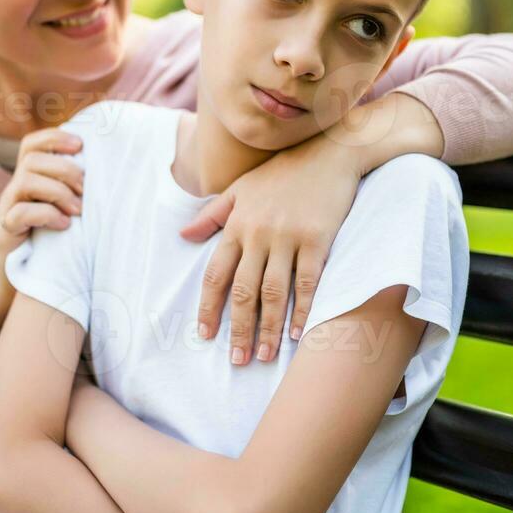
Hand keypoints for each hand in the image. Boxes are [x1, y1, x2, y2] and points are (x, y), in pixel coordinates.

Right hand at [0, 127, 85, 311]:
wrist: (15, 283)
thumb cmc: (49, 244)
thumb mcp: (62, 212)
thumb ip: (74, 192)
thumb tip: (111, 175)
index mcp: (27, 179)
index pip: (32, 144)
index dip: (55, 138)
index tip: (81, 145)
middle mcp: (14, 189)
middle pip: (32, 159)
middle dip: (65, 169)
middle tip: (86, 189)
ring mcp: (6, 209)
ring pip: (25, 180)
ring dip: (58, 192)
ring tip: (78, 211)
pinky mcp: (4, 232)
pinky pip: (19, 213)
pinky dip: (46, 215)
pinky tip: (64, 226)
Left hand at [180, 134, 364, 364]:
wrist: (330, 152)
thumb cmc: (283, 172)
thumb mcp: (241, 188)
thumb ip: (212, 215)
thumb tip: (183, 236)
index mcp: (237, 224)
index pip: (216, 274)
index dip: (209, 307)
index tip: (205, 334)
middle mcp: (259, 233)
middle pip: (244, 290)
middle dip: (238, 329)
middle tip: (237, 360)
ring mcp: (289, 237)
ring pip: (273, 292)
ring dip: (267, 328)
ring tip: (263, 355)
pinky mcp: (318, 239)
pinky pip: (307, 281)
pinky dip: (301, 310)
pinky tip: (296, 333)